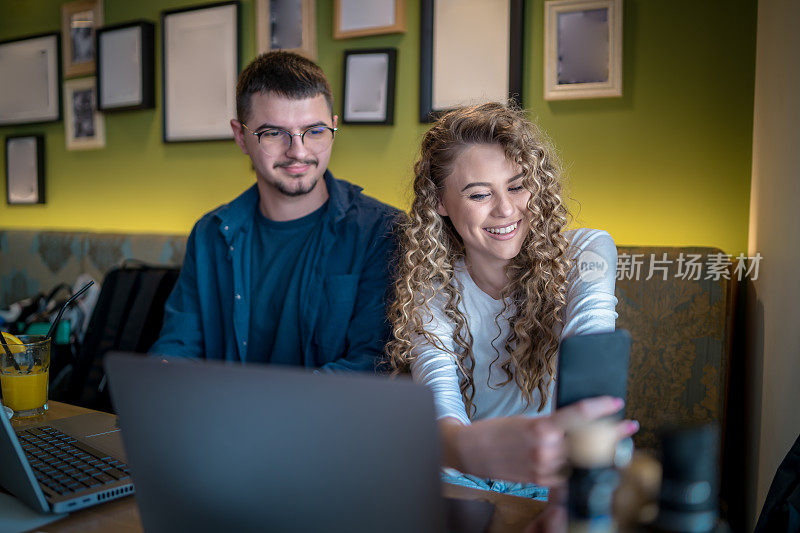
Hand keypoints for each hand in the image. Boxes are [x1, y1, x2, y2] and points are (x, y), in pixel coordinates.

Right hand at [441, 396, 637, 484]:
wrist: (471, 452)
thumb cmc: (496, 432)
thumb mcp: (526, 420)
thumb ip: (553, 423)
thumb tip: (580, 420)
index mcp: (541, 428)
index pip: (580, 415)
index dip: (602, 407)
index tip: (617, 402)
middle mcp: (546, 450)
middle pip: (588, 441)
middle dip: (612, 434)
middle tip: (629, 426)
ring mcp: (545, 469)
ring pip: (582, 460)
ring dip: (601, 452)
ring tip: (615, 443)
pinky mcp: (541, 481)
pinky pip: (568, 474)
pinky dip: (581, 466)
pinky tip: (591, 460)